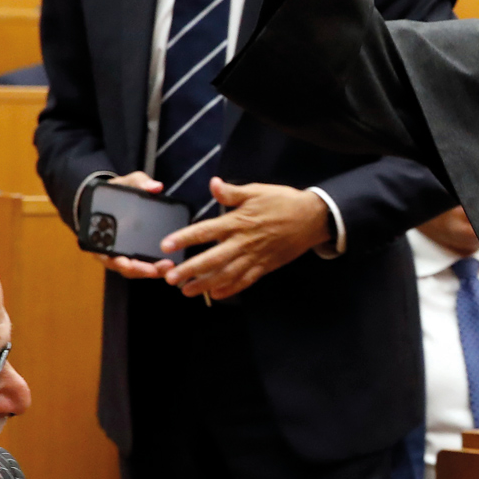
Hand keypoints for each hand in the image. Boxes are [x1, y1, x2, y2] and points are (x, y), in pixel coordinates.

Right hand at [91, 172, 174, 278]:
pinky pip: (143, 265)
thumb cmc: (113, 193)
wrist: (109, 200)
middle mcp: (109, 250)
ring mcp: (122, 254)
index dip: (115, 260)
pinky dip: (154, 267)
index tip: (125, 262)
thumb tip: (156, 187)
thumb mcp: (123, 183)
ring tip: (168, 268)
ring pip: (135, 270)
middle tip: (156, 269)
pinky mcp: (134, 254)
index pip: (106, 254)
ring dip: (150, 271)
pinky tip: (170, 266)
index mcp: (99, 236)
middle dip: (139, 269)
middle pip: (123, 267)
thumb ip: (138, 182)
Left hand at [160, 178, 330, 299]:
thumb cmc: (283, 202)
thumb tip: (213, 184)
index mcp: (238, 222)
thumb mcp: (257, 191)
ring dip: (206, 284)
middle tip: (171, 278)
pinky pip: (245, 281)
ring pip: (226, 274)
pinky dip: (231, 289)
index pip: (205, 231)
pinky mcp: (265, 266)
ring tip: (187, 291)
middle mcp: (243, 242)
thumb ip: (232, 192)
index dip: (185, 238)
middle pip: (212, 259)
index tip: (167, 245)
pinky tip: (217, 295)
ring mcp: (254, 257)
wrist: (311, 218)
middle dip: (190, 269)